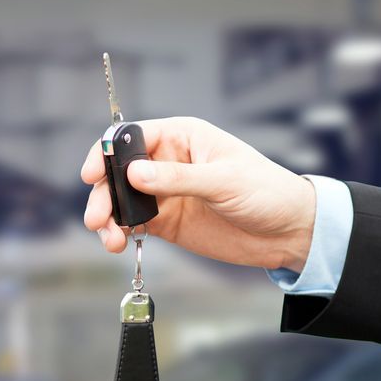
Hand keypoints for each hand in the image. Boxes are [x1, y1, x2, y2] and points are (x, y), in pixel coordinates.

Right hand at [81, 117, 316, 270]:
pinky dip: (121, 232)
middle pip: (120, 172)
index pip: (133, 137)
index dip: (108, 153)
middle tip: (97, 217)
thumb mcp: (223, 181)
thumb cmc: (266, 192)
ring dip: (109, 217)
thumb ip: (178, 179)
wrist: (287, 232)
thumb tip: (134, 175)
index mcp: (182, 137)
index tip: (92, 174)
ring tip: (109, 239)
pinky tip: (118, 243)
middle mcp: (168, 162)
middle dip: (104, 193)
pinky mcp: (167, 221)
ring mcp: (166, 193)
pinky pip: (134, 223)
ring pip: (122, 200)